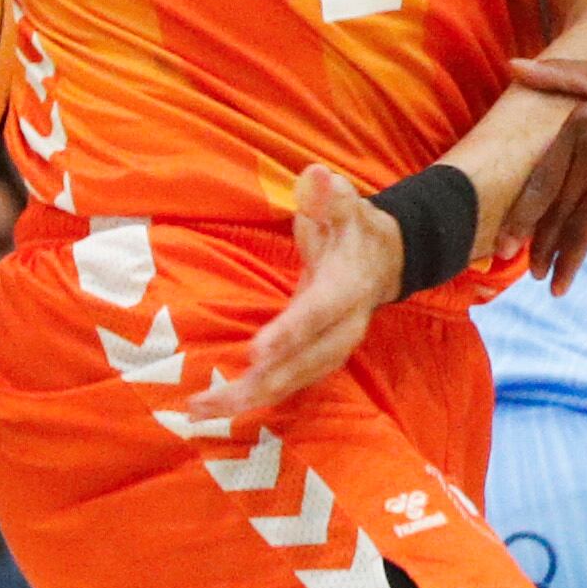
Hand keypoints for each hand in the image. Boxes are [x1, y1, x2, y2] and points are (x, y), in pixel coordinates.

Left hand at [204, 163, 400, 414]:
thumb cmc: (355, 228)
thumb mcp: (346, 204)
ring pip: (293, 381)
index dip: (289, 334)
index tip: (255, 352)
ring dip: (249, 399)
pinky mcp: (316, 358)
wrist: (386, 259)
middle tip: (216, 398)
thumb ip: (328, 194)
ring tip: (200, 411)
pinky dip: (255, 399)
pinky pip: (287, 383)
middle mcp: (343, 327)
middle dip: (262, 382)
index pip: (317, 314)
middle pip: (304, 363)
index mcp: (347, 288)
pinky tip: (218, 408)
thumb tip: (314, 176)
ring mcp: (331, 348)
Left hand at [508, 59, 586, 298]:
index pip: (541, 181)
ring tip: (558, 289)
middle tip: (536, 275)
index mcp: (581, 123)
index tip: (505, 248)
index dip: (521, 219)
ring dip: (569, 266)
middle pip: (559, 210)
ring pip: (584, 230)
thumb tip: (512, 66)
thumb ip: (562, 74)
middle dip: (543, 249)